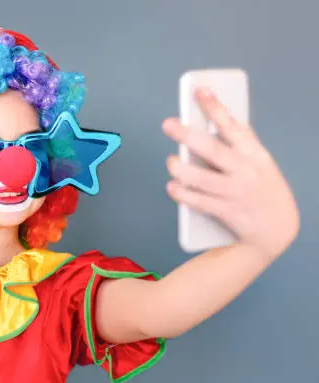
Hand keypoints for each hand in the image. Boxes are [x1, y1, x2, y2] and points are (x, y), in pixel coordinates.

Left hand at [162, 87, 299, 259]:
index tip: (198, 91)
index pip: (233, 125)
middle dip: (187, 135)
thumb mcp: (260, 162)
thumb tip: (212, 120)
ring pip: (199, 178)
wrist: (277, 228)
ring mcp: (234, 192)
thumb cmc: (261, 187)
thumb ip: (239, 143)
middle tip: (168, 124)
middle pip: (211, 150)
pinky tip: (173, 186)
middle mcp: (245, 171)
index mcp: (254, 153)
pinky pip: (196, 200)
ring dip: (179, 168)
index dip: (214, 107)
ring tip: (171, 161)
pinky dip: (180, 192)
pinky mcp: (225, 211)